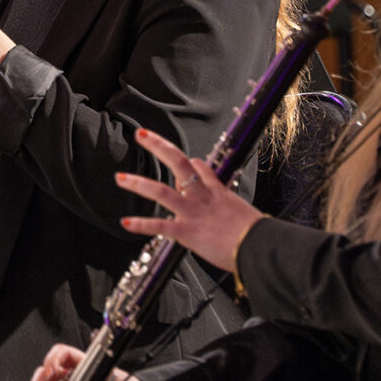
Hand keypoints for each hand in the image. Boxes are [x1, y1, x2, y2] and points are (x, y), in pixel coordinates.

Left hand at [115, 129, 264, 271]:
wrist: (260, 246)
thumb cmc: (257, 235)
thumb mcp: (246, 214)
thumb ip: (233, 211)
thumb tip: (236, 217)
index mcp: (218, 191)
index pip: (200, 167)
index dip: (190, 163)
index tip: (184, 161)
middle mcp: (202, 196)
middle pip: (177, 162)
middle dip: (158, 146)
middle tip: (140, 135)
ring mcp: (192, 212)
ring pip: (160, 191)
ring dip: (138, 184)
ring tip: (120, 178)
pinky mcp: (186, 231)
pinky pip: (159, 226)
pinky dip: (141, 224)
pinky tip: (126, 223)